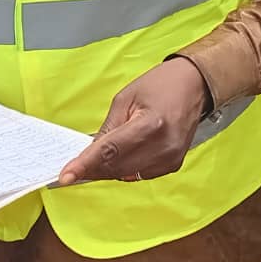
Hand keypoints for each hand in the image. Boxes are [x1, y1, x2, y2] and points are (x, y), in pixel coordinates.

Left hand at [58, 58, 208, 184]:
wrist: (194, 86)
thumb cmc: (159, 85)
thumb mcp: (125, 99)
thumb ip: (108, 128)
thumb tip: (90, 152)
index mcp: (151, 125)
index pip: (110, 151)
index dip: (86, 165)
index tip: (66, 176)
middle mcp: (163, 147)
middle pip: (117, 167)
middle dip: (92, 169)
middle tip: (72, 169)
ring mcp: (170, 159)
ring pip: (127, 174)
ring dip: (107, 170)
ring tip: (92, 161)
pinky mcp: (173, 165)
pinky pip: (139, 174)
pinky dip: (124, 169)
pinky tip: (117, 158)